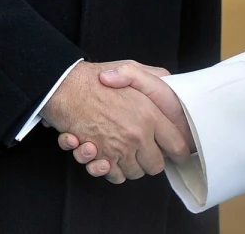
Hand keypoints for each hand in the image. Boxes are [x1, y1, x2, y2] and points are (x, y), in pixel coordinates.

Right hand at [42, 60, 189, 183]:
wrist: (65, 87)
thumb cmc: (97, 78)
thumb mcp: (132, 68)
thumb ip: (154, 76)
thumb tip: (169, 82)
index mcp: (150, 115)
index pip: (177, 145)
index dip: (179, 152)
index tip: (178, 154)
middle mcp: (137, 135)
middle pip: (155, 166)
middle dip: (150, 161)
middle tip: (144, 151)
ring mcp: (118, 149)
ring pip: (133, 173)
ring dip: (128, 165)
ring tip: (121, 150)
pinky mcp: (98, 158)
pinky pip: (112, 175)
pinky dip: (109, 169)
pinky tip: (104, 154)